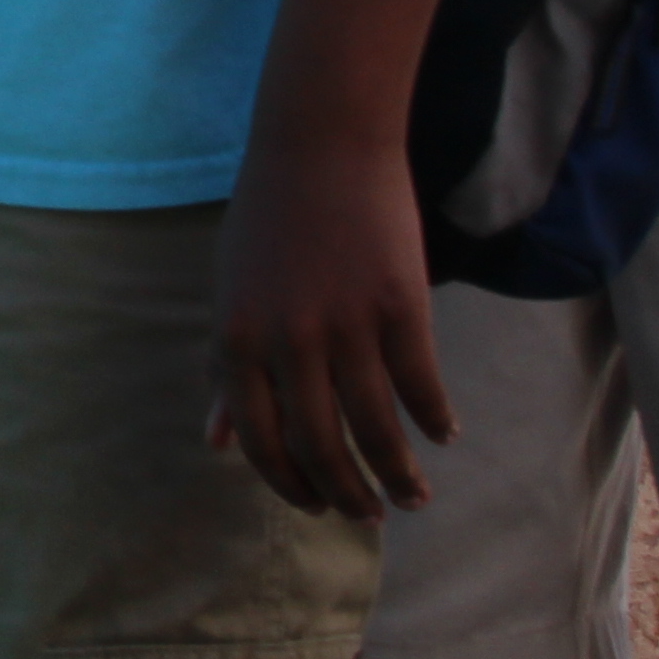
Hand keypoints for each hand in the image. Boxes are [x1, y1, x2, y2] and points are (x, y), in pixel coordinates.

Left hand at [208, 143, 453, 519]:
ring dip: (398, 473)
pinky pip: (420, 384)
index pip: (262, 441)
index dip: (291, 484)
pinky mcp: (398, 304)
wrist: (321, 142)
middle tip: (371, 516)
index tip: (316, 508)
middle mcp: (286, 341)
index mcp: (236, 341)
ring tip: (415, 495)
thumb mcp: (230, 294)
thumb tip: (215, 443)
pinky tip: (443, 434)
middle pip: (321, 444)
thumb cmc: (268, 219)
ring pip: (376, 427)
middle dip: (348, 493)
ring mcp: (344, 324)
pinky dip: (434, 418)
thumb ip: (222, 371)